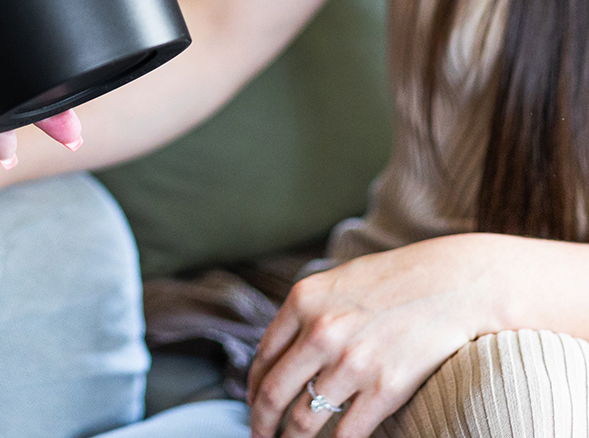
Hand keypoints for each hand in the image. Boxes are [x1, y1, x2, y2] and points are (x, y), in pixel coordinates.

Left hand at [246, 237, 489, 437]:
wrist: (451, 285)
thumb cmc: (392, 281)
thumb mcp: (335, 283)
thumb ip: (306, 314)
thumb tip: (280, 354)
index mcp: (302, 302)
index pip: (263, 357)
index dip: (253, 388)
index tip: (253, 404)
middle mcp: (320, 333)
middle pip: (274, 393)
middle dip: (261, 422)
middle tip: (257, 437)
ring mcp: (352, 363)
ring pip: (305, 419)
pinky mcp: (384, 389)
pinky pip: (346, 433)